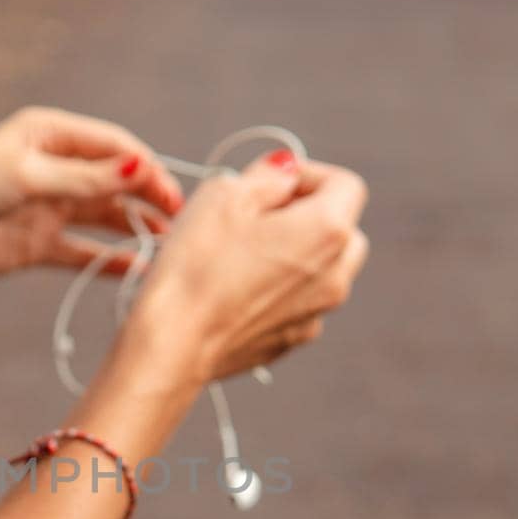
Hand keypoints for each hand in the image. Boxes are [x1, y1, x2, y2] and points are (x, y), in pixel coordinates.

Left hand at [0, 107, 183, 279]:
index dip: (145, 167)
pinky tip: (135, 268)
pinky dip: (109, 259)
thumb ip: (85, 178)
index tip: (171, 193)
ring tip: (166, 246)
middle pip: (114, 180)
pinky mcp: (40, 242)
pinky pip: (84, 249)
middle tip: (178, 221)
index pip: (114, 145)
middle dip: (147, 197)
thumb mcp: (29, 177)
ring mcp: (49, 206)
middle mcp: (55, 168)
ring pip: (104, 215)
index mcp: (51, 136)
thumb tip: (138, 166)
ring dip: (134, 227)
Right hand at [127, 150, 369, 382]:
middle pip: (342, 229)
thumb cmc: (195, 266)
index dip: (306, 175)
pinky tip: (235, 290)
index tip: (270, 184)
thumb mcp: (224, 194)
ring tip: (241, 254)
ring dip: (294, 254)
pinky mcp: (290, 341)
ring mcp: (316, 314)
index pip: (344, 184)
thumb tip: (284, 173)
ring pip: (322, 269)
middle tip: (257, 216)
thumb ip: (267, 176)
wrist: (173, 345)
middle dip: (307, 215)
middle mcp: (336, 275)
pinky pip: (298, 303)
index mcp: (328, 230)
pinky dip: (278, 291)